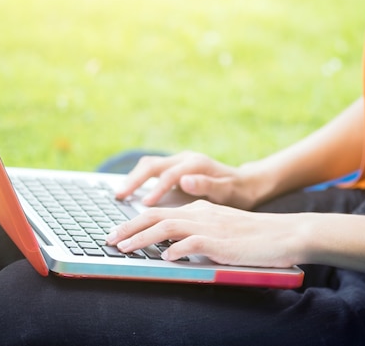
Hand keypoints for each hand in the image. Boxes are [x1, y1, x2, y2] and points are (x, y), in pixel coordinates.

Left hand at [106, 200, 304, 267]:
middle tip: (108, 239)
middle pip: (156, 215)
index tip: (118, 233)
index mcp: (199, 210)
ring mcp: (210, 226)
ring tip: (123, 248)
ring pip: (166, 227)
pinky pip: (192, 243)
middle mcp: (200, 213)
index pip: (160, 212)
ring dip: (141, 238)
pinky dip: (175, 250)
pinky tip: (164, 258)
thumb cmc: (254, 237)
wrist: (284, 234)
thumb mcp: (221, 230)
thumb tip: (172, 247)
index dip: (135, 222)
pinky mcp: (221, 241)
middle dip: (128, 227)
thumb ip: (198, 233)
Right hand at [115, 151, 259, 209]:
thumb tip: (185, 181)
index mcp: (196, 164)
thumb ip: (207, 186)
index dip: (157, 189)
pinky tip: (129, 193)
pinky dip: (139, 180)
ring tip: (119, 195)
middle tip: (119, 196)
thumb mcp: (228, 191)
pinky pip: (152, 171)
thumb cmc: (237, 191)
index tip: (145, 205)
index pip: (170, 175)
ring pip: (149, 165)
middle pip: (153, 165)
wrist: (245, 183)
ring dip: (133, 178)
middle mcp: (185, 159)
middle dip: (134, 180)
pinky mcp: (175, 168)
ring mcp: (179, 162)